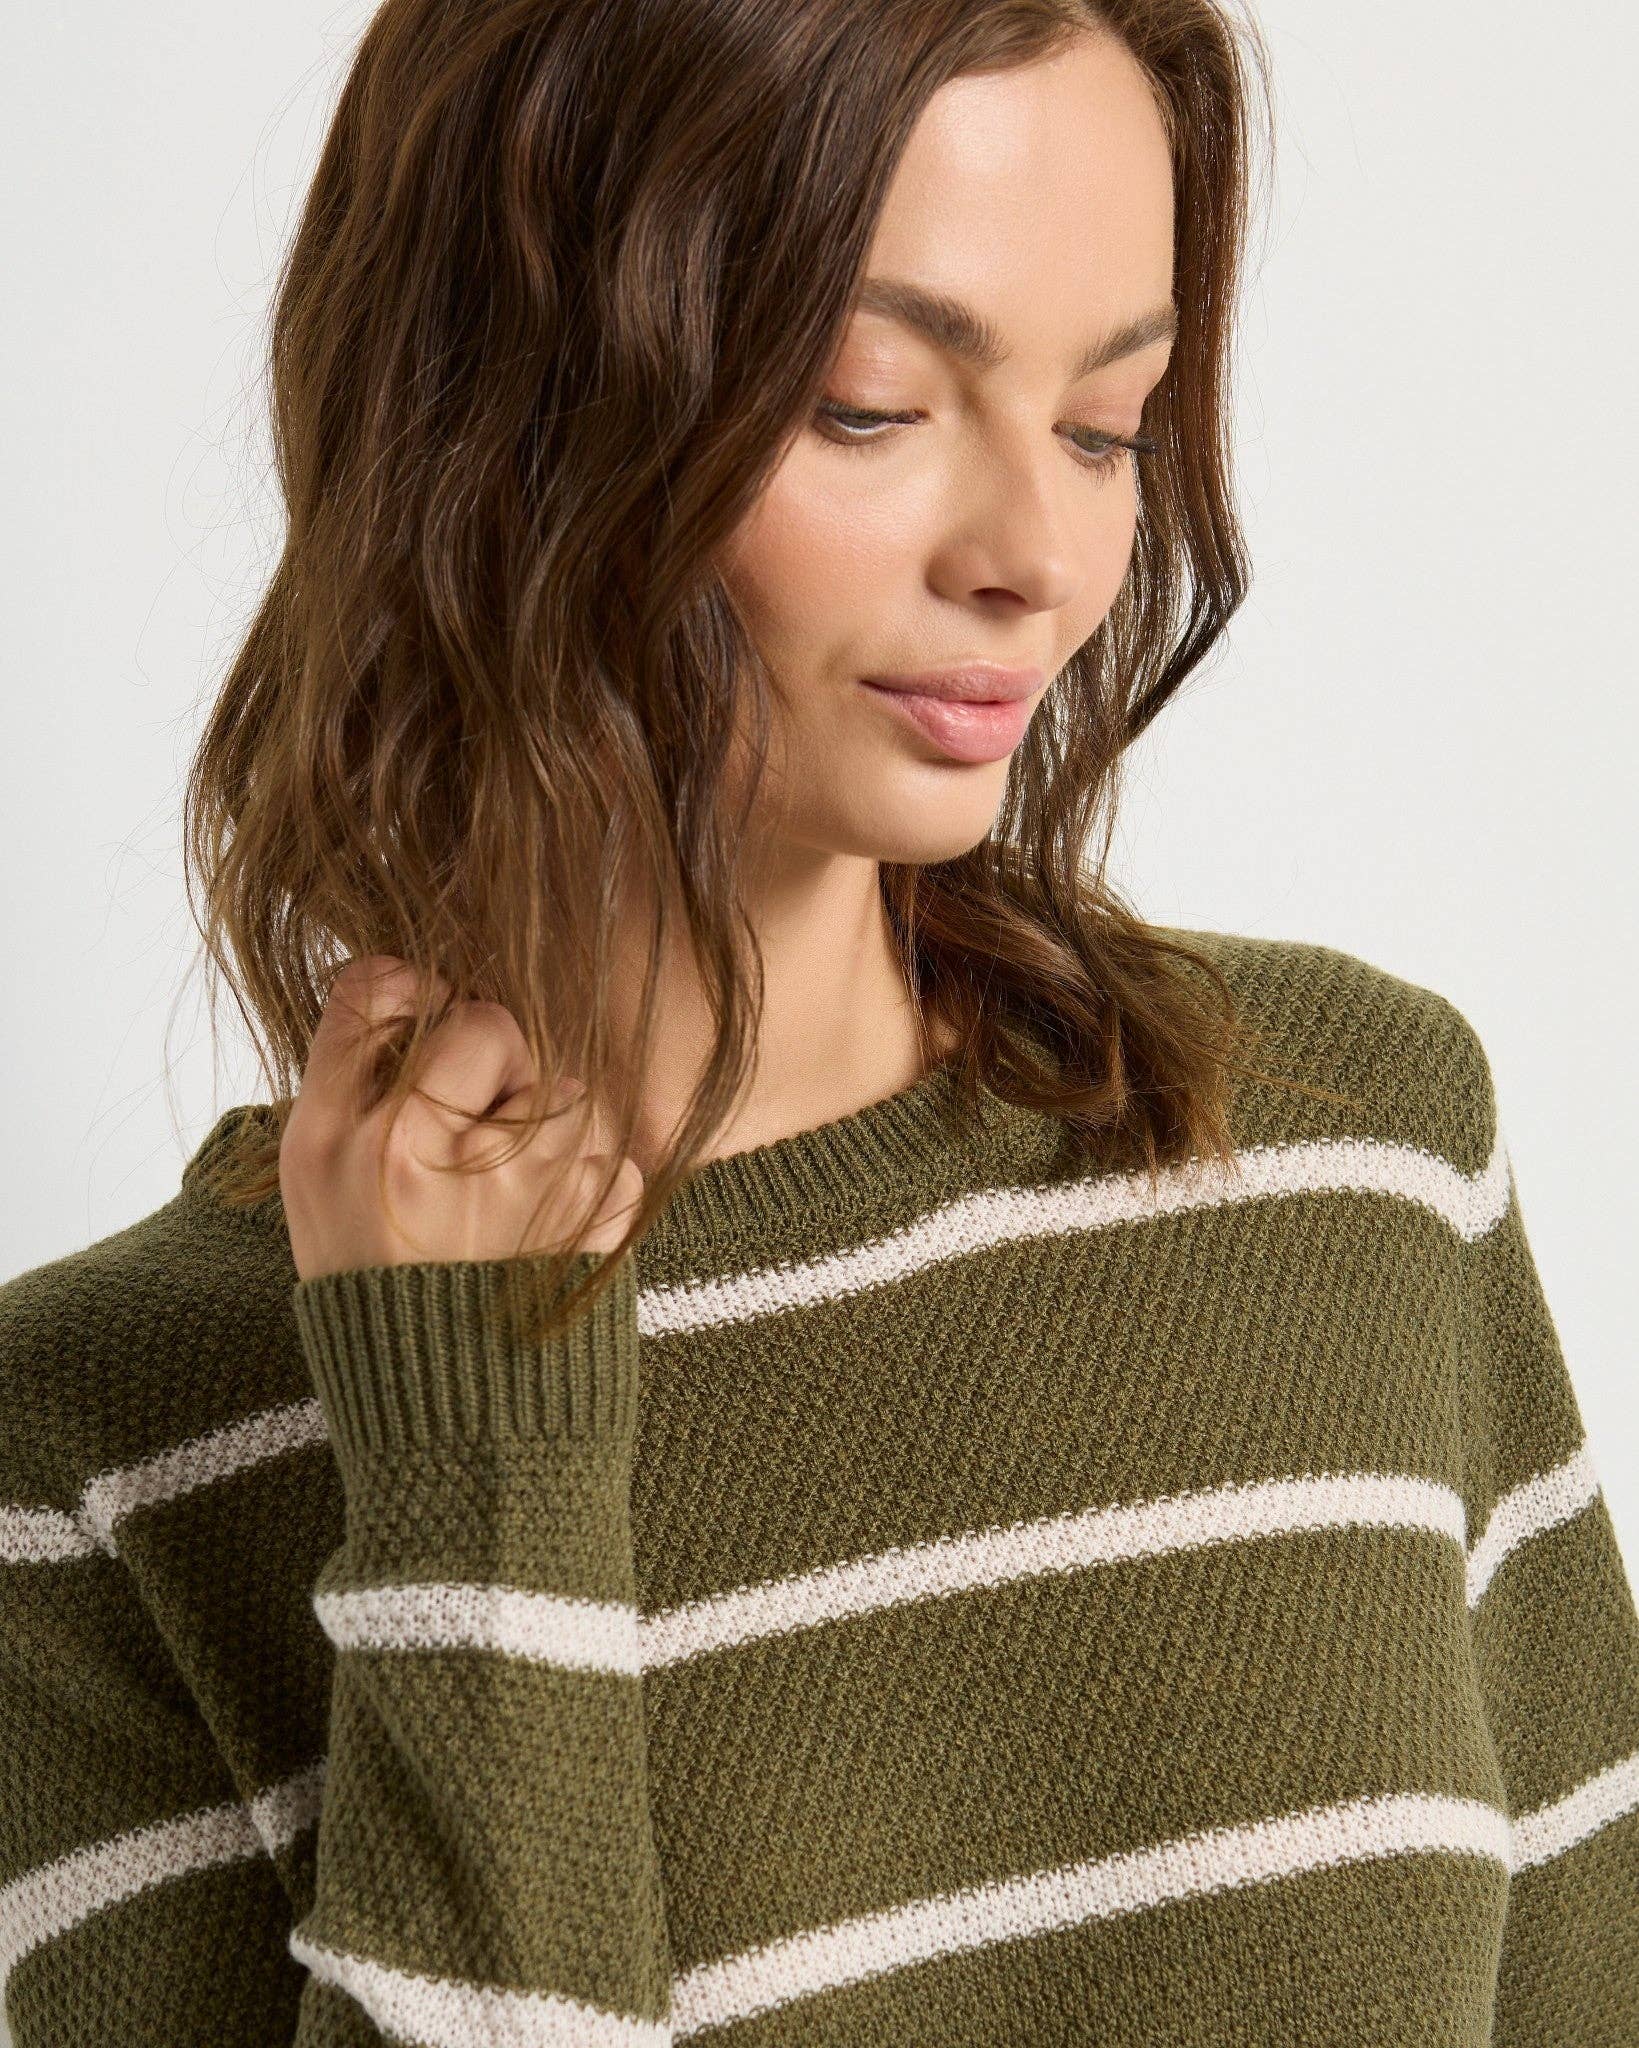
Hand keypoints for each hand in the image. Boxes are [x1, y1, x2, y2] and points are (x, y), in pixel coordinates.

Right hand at [278, 955, 643, 1280]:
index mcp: (340, 1138)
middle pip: (490, 1023)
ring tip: (512, 1192)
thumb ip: (354, 1086)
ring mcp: (513, 1189)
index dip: (413, 992)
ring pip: (567, 1090)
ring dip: (553, 1129)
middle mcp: (421, 1153)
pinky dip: (592, 1186)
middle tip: (477, 1123)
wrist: (438, 1429)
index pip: (375, 990)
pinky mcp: (584, 1229)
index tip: (426, 1028)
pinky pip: (612, 1158)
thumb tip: (419, 989)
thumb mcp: (316, 1188)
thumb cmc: (372, 1291)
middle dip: (498, 1058)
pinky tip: (548, 1231)